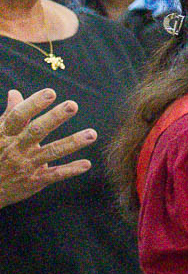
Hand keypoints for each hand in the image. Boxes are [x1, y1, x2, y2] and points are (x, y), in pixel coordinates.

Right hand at [0, 89, 93, 209]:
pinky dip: (71, 170)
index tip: (50, 93)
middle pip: (36, 130)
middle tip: (72, 105)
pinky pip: (55, 175)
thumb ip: (10, 114)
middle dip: (55, 117)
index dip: (33, 104)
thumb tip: (14, 92)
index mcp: (5, 134)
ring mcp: (26, 165)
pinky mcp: (34, 180)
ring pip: (51, 152)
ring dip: (73, 143)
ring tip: (92, 134)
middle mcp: (16, 148)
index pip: (19, 116)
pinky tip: (87, 164)